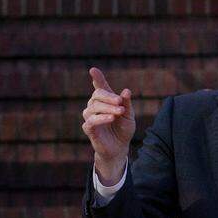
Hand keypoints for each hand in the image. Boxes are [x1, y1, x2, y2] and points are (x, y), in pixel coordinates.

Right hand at [82, 67, 134, 184]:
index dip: (97, 78)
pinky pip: (91, 121)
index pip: (100, 87)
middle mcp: (95, 106)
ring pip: (93, 107)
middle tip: (120, 102)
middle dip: (109, 97)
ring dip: (107, 108)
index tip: (93, 70)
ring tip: (119, 112)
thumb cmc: (123, 129)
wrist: (120, 147)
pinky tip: (111, 118)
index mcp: (105, 101)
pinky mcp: (89, 129)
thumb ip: (127, 104)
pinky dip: (101, 118)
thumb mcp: (129, 116)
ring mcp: (90, 117)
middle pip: (97, 95)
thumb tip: (126, 91)